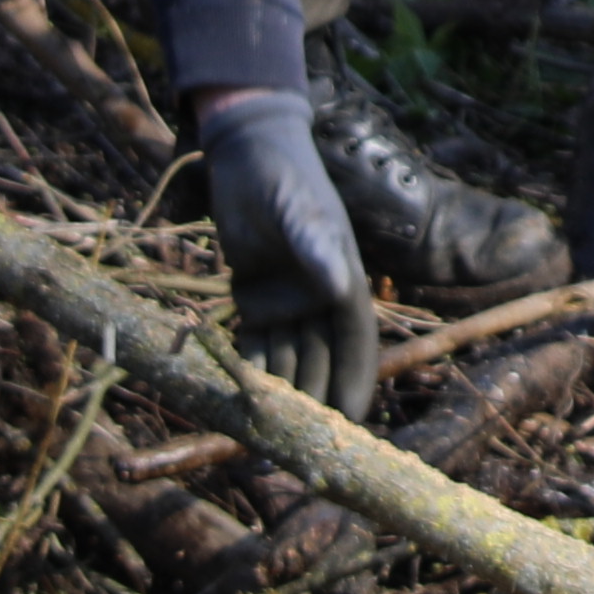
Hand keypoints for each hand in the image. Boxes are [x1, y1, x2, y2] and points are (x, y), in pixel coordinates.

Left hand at [198, 89, 383, 415]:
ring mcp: (287, 300)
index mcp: (342, 278)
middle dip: (312, 399)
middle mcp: (320, 295)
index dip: (353, 381)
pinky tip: (238, 402)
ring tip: (263, 433)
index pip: (354, 341)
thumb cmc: (281, 174)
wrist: (245, 151)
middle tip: (296, 442)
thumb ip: (315, 247)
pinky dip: (251, 371)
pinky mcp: (255, 298)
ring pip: (288, 357)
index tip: (347, 421)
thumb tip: (340, 289)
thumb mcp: (296, 208)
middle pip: (320, 358)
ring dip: (279, 393)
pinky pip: (257, 344)